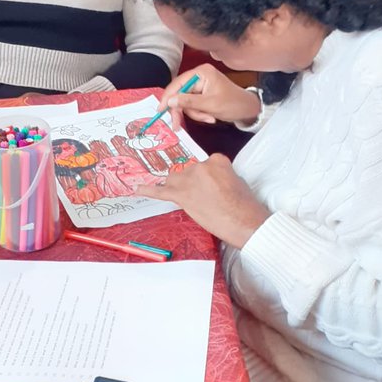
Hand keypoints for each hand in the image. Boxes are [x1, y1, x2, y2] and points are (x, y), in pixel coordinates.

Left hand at [144, 154, 268, 247]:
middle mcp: (200, 166)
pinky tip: (137, 189)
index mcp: (216, 160)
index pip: (204, 165)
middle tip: (207, 199)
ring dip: (178, 188)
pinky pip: (160, 192)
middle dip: (193, 184)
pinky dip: (148, 190)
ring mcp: (189, 179)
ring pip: (174, 179)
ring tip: (191, 200)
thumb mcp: (236, 181)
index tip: (214, 188)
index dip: (207, 179)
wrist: (243, 222)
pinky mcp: (181, 195)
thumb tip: (209, 183)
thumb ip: (220, 176)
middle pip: (187, 172)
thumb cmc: (244, 205)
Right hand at [156, 65, 259, 130]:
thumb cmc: (233, 104)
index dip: (168, 97)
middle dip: (183, 110)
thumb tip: (170, 101)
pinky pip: (192, 105)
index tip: (160, 110)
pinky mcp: (202, 94)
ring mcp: (201, 85)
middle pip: (180, 94)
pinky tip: (210, 117)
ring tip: (208, 118)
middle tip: (177, 125)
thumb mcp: (210, 105)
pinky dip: (199, 113)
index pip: (178, 83)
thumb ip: (189, 102)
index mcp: (201, 73)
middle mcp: (199, 76)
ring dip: (195, 114)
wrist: (248, 110)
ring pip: (186, 102)